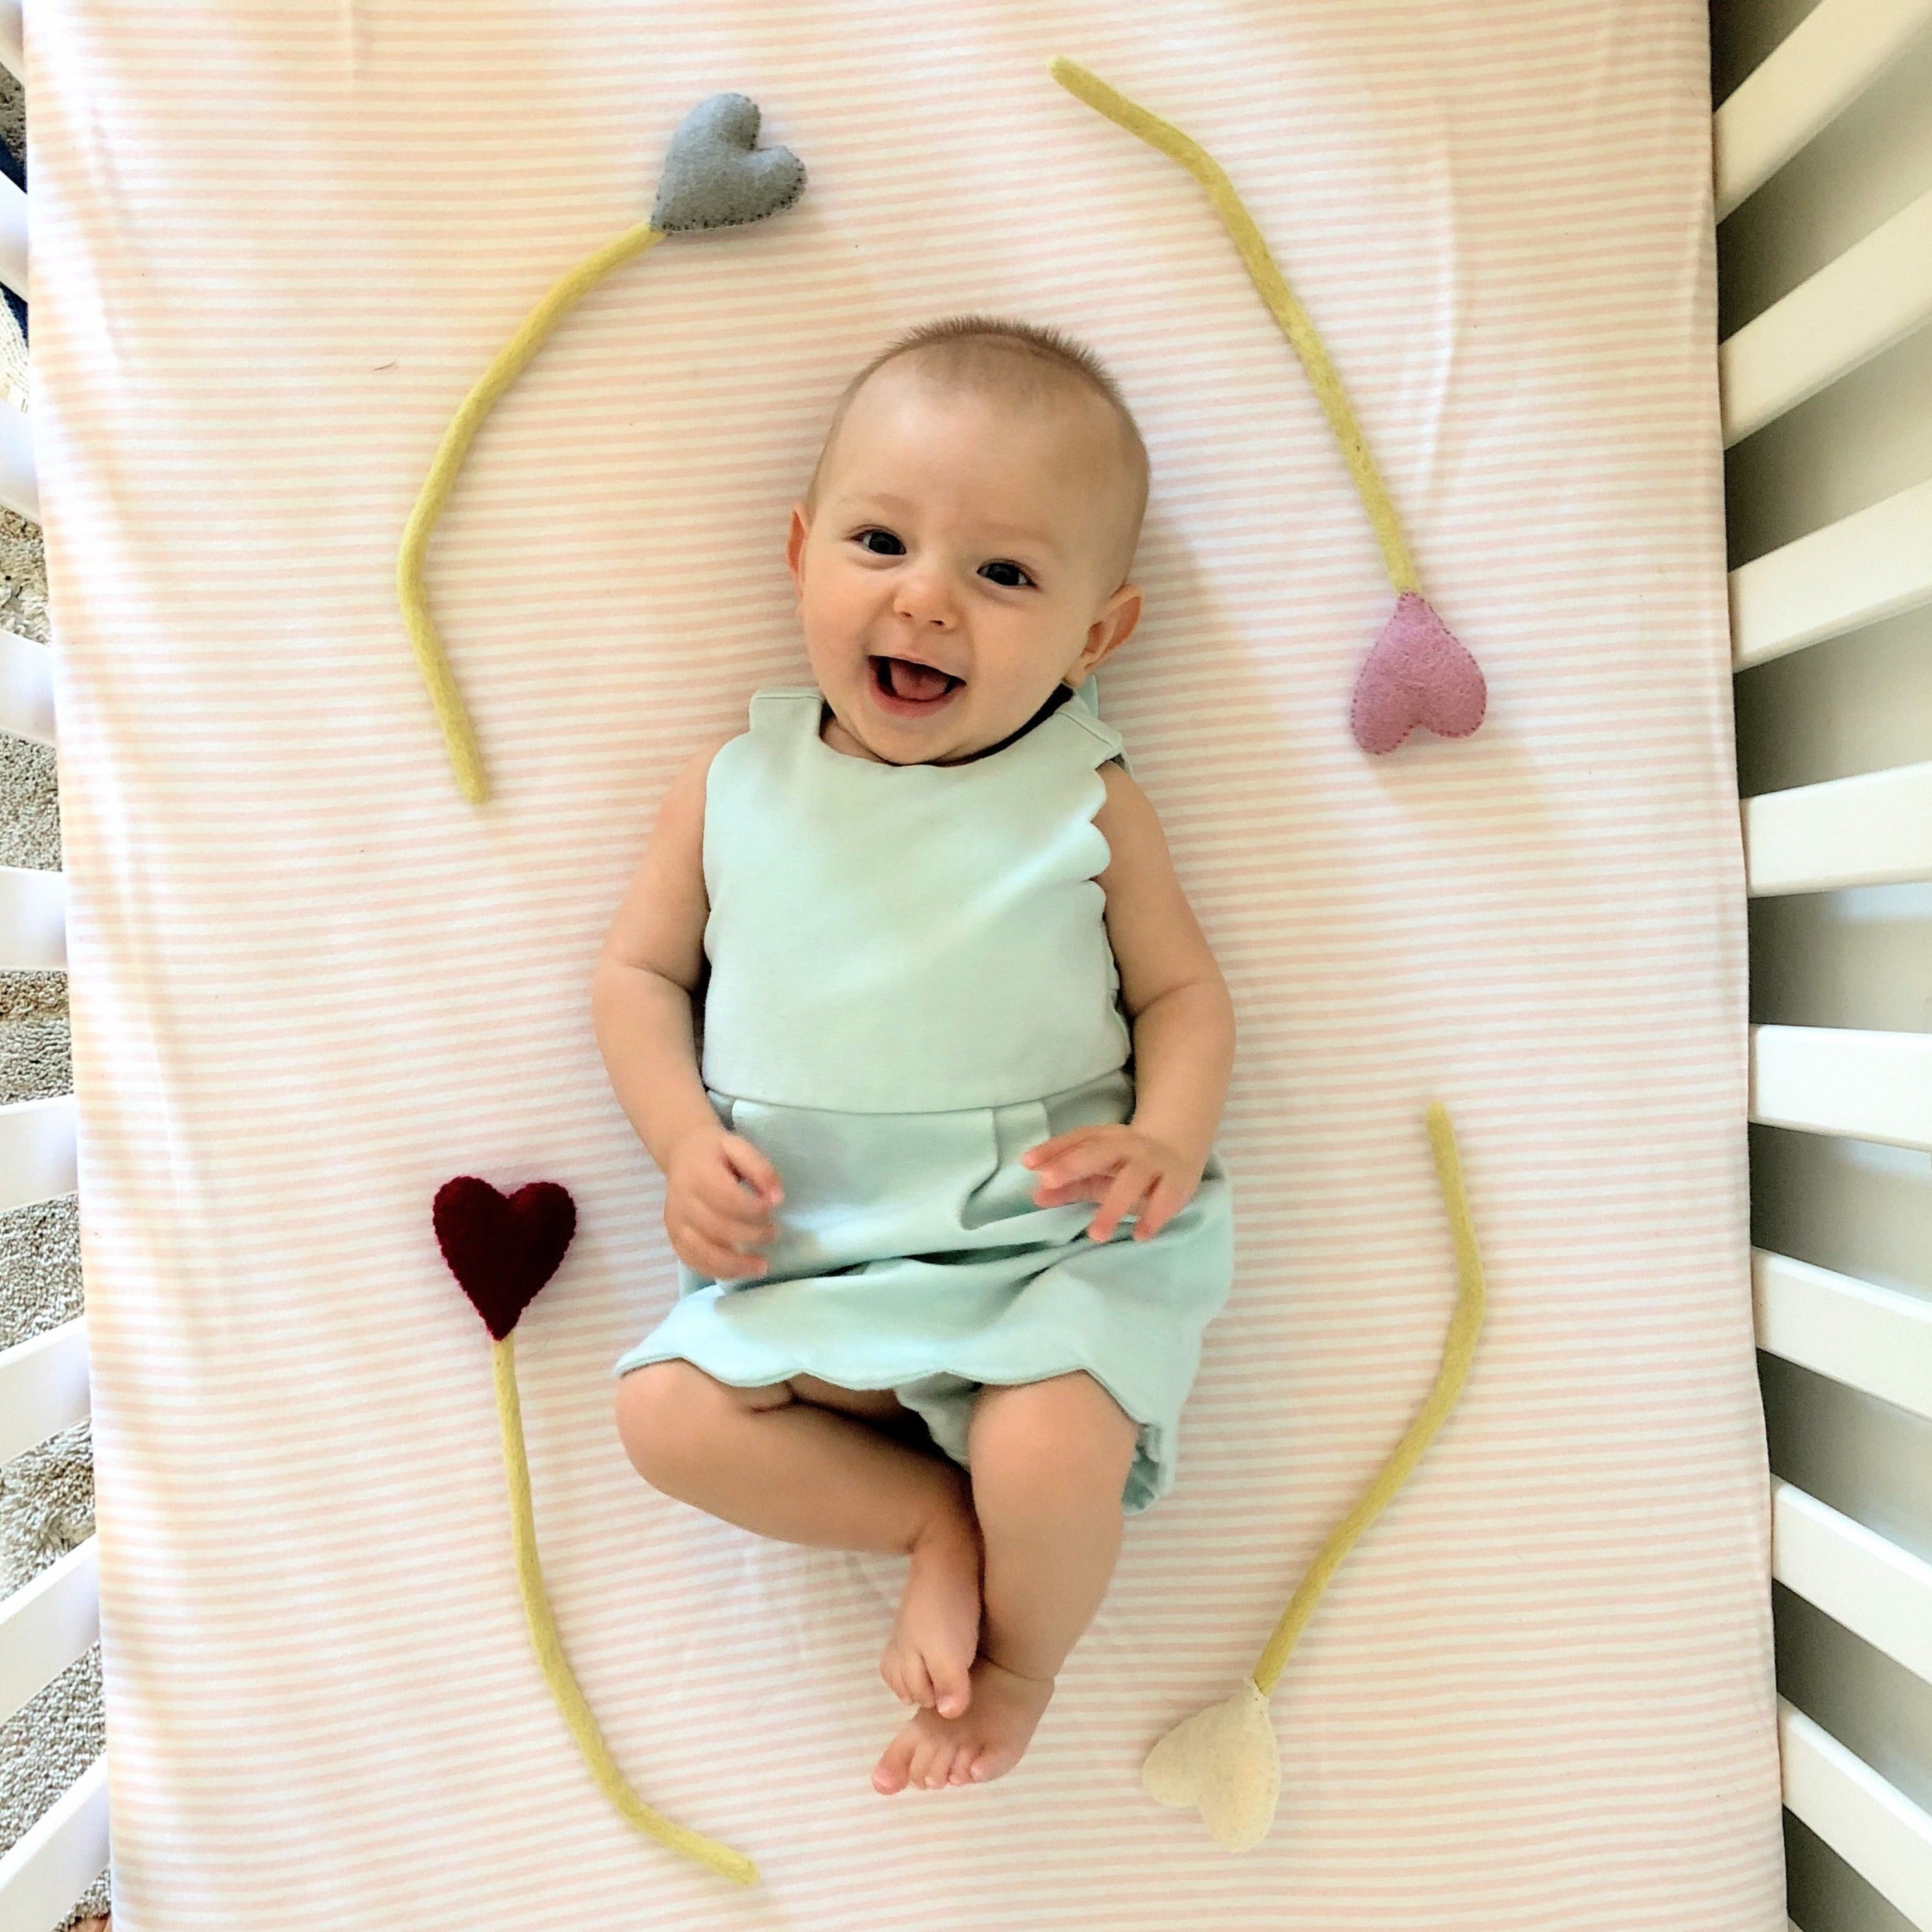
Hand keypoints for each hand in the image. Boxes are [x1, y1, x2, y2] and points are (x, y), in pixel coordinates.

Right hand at [662, 1127, 783, 1278]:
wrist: (681, 1152)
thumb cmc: (715, 1152)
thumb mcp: (739, 1147)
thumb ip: (760, 1169)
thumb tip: (777, 1198)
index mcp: (699, 1174)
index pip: (728, 1199)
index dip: (754, 1209)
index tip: (774, 1208)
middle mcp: (683, 1201)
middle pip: (717, 1228)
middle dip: (751, 1236)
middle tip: (773, 1233)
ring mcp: (675, 1222)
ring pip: (702, 1252)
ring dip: (734, 1265)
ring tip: (761, 1267)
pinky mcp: (673, 1236)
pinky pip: (691, 1261)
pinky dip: (716, 1270)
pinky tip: (738, 1272)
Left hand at [1019, 1124, 1200, 1242]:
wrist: (1179, 1147)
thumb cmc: (1126, 1165)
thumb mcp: (1097, 1171)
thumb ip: (1068, 1185)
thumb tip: (1035, 1195)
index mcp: (1106, 1138)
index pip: (1077, 1139)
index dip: (1053, 1149)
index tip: (1027, 1163)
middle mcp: (1128, 1145)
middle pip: (1100, 1152)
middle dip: (1073, 1165)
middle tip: (1047, 1181)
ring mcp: (1154, 1162)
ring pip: (1132, 1180)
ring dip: (1113, 1207)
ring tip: (1095, 1235)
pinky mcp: (1177, 1181)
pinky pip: (1166, 1198)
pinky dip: (1153, 1217)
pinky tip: (1139, 1235)